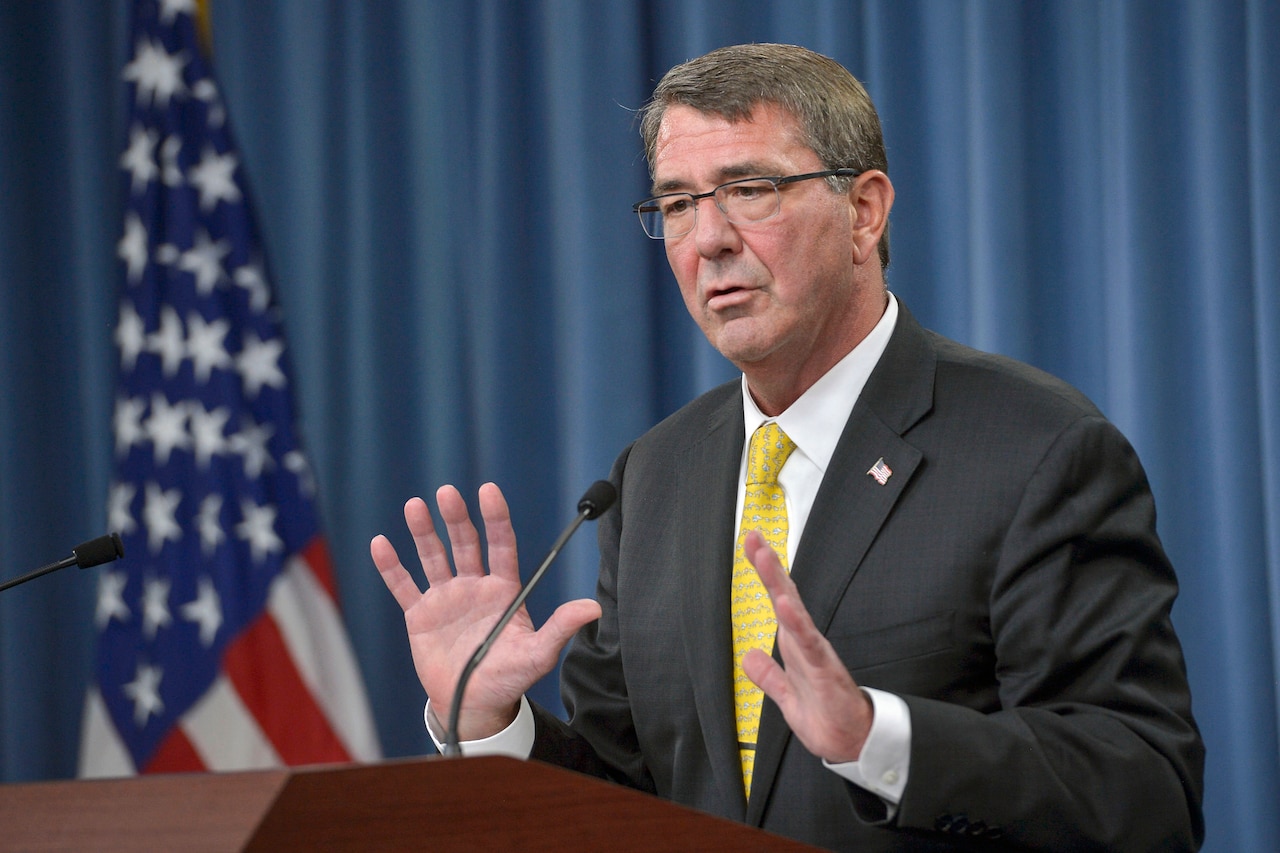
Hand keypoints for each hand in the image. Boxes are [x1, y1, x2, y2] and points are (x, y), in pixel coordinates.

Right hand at [370, 482, 601, 740]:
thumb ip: (560, 628)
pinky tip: (381, 544)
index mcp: (503, 589)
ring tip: (414, 507)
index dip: (496, 518)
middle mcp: (474, 586)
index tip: (489, 491)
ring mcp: (446, 597)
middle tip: (447, 493)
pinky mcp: (420, 615)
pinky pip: (404, 586)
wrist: (474, 705)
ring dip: (423, 532)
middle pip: (464, 544)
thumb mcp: (537, 655)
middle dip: (456, 518)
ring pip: (433, 557)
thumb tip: (594, 608)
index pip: (500, 544)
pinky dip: (391, 567)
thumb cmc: (509, 677)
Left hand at [740, 530, 872, 763]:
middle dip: (769, 566)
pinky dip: (797, 623)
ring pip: (794, 612)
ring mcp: (815, 653)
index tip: (752, 544)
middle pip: (785, 596)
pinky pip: (809, 643)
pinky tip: (785, 605)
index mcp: (795, 645)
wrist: (851, 744)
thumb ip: (768, 675)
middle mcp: (805, 642)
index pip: (777, 601)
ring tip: (764, 558)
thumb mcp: (785, 695)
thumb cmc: (824, 716)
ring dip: (779, 584)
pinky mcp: (824, 671)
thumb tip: (750, 656)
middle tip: (754, 537)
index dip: (764, 574)